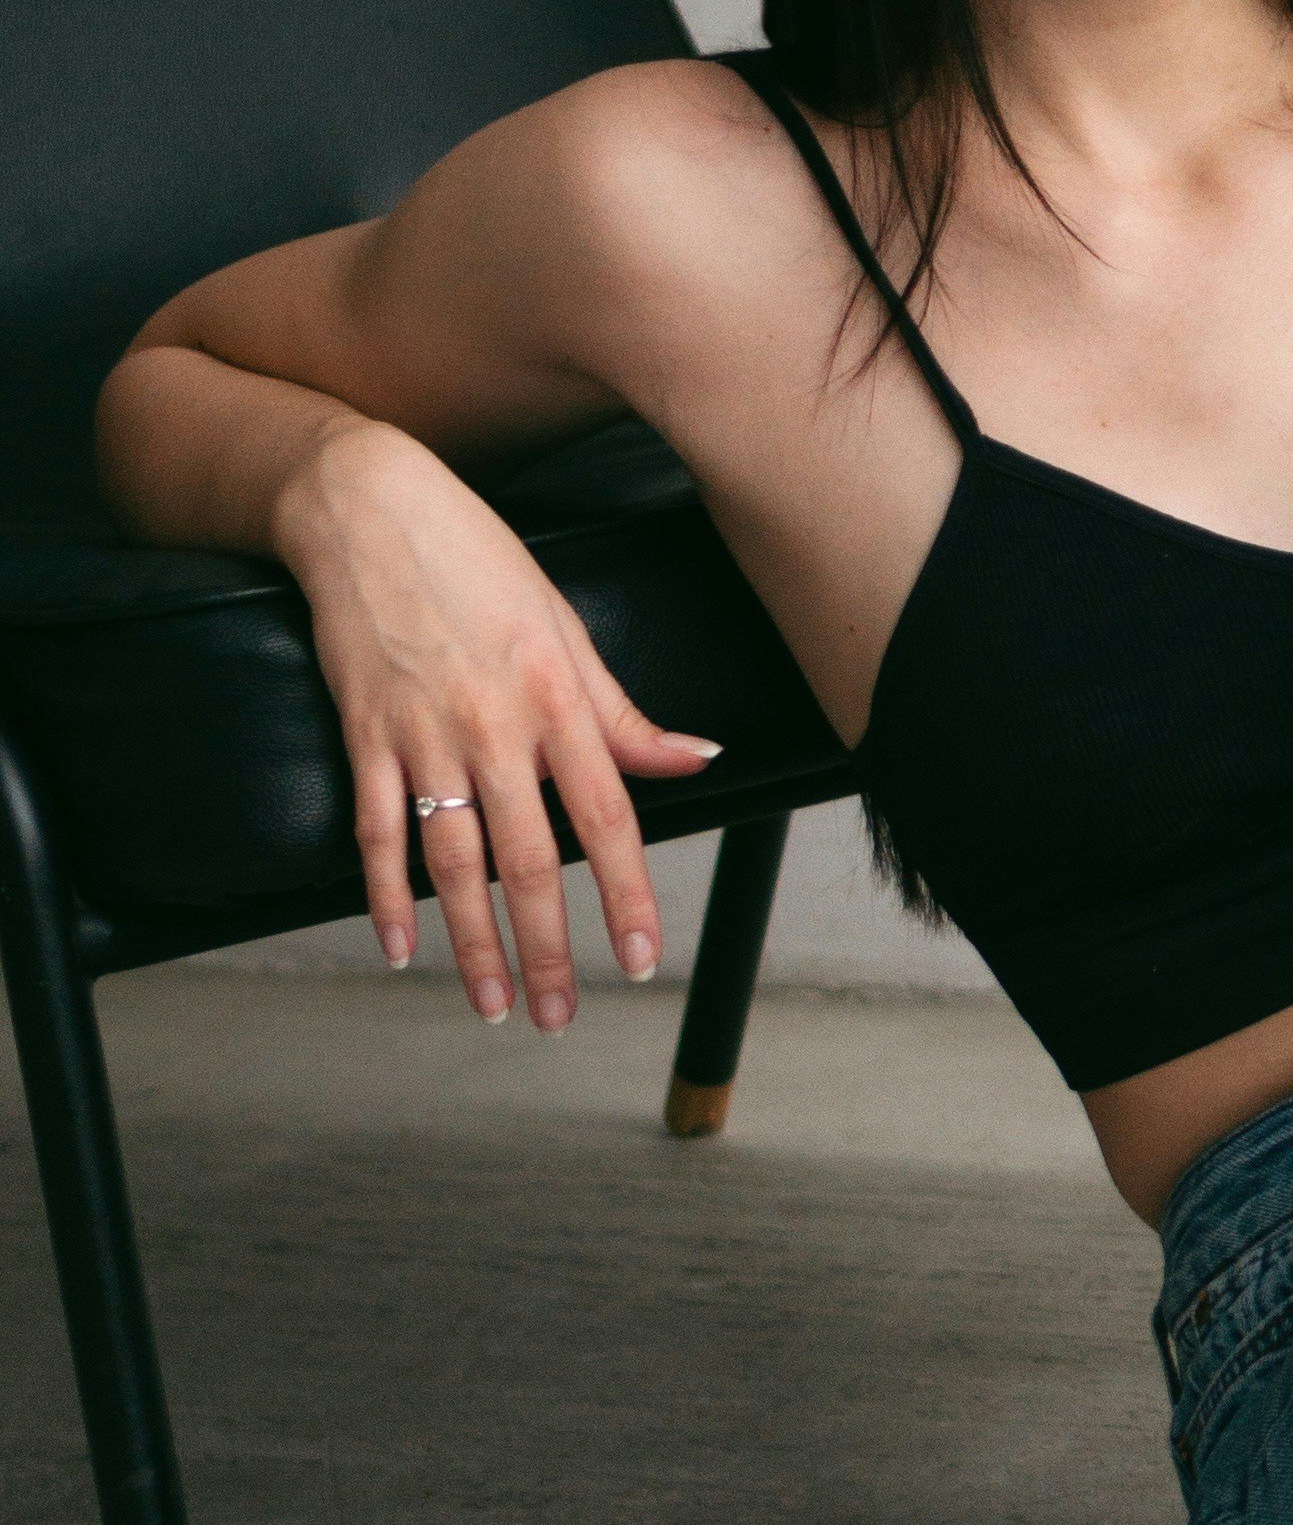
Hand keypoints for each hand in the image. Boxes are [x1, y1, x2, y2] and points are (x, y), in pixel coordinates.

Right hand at [278, 416, 721, 1029]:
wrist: (369, 506)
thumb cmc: (477, 560)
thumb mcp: (567, 627)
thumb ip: (622, 712)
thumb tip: (696, 760)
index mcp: (559, 699)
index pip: (608, 818)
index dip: (627, 895)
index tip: (640, 959)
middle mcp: (495, 726)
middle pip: (529, 860)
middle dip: (548, 949)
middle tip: (559, 1018)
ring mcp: (424, 733)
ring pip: (453, 861)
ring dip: (472, 942)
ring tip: (491, 1004)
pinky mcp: (365, 733)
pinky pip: (375, 831)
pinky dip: (383, 895)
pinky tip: (396, 947)